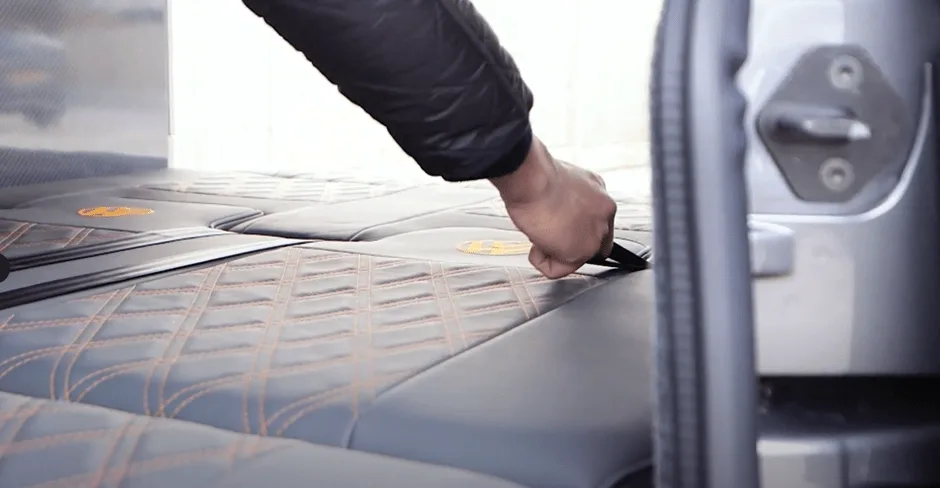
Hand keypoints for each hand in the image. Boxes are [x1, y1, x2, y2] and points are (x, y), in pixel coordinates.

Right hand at [490, 138, 615, 278]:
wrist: (533, 177)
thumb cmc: (537, 175)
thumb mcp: (560, 183)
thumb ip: (567, 201)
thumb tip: (557, 214)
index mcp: (599, 193)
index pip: (594, 223)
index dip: (571, 229)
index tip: (555, 225)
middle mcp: (604, 212)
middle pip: (590, 243)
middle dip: (565, 243)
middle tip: (546, 231)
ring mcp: (596, 232)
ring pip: (575, 258)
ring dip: (553, 251)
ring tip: (538, 233)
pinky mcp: (581, 250)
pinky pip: (558, 270)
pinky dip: (542, 262)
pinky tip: (535, 245)